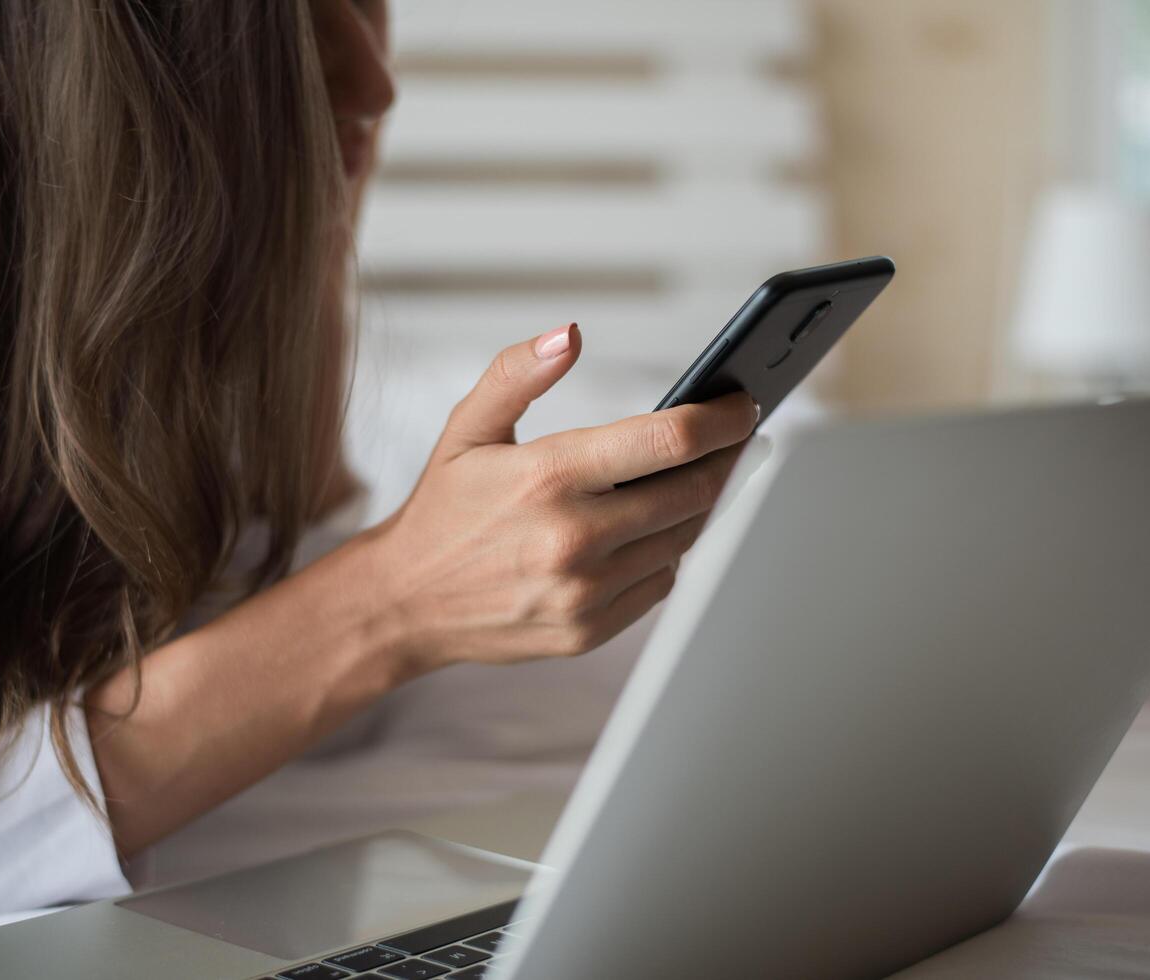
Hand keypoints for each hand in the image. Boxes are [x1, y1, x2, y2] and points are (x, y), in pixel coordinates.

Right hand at [365, 323, 759, 674]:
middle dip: (722, 460)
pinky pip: (659, 583)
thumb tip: (569, 334)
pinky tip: (650, 530)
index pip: (667, 438)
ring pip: (682, 539)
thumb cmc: (444, 508)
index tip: (744, 403)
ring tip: (693, 477)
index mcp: (547, 476)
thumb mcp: (466, 428)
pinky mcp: (589, 630)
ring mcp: (584, 591)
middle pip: (692, 491)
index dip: (721, 418)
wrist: (405, 602)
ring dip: (697, 505)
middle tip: (733, 438)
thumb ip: (516, 373)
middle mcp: (572, 538)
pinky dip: (665, 552)